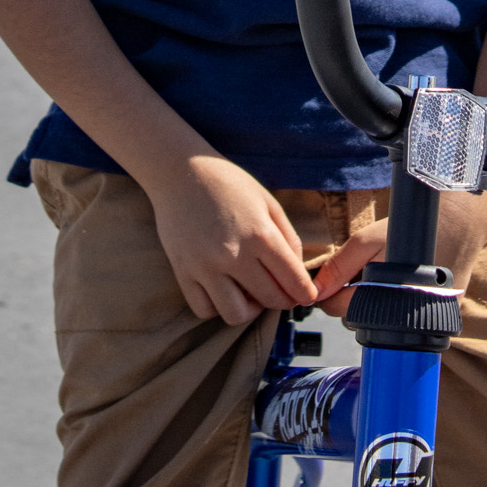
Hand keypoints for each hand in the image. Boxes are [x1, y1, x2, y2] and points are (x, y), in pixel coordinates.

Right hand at [145, 155, 316, 325]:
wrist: (181, 171)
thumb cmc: (229, 184)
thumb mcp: (268, 202)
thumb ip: (289, 238)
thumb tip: (298, 274)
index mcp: (260, 234)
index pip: (293, 281)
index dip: (305, 293)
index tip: (305, 295)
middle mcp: (233, 254)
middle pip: (270, 300)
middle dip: (282, 300)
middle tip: (280, 290)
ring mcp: (205, 266)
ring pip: (236, 315)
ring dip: (250, 309)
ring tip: (250, 291)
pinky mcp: (183, 272)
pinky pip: (204, 310)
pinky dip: (218, 306)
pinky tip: (223, 289)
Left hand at [310, 174, 486, 317]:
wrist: (459, 221)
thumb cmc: (409, 229)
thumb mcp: (367, 241)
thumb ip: (339, 267)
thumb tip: (316, 292)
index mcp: (384, 299)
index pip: (339, 310)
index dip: (329, 292)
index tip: (330, 278)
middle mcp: (407, 316)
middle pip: (360, 317)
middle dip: (351, 296)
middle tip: (360, 269)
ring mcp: (426, 317)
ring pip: (382, 318)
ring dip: (374, 300)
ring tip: (383, 271)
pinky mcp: (441, 313)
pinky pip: (407, 315)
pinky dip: (398, 301)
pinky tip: (403, 280)